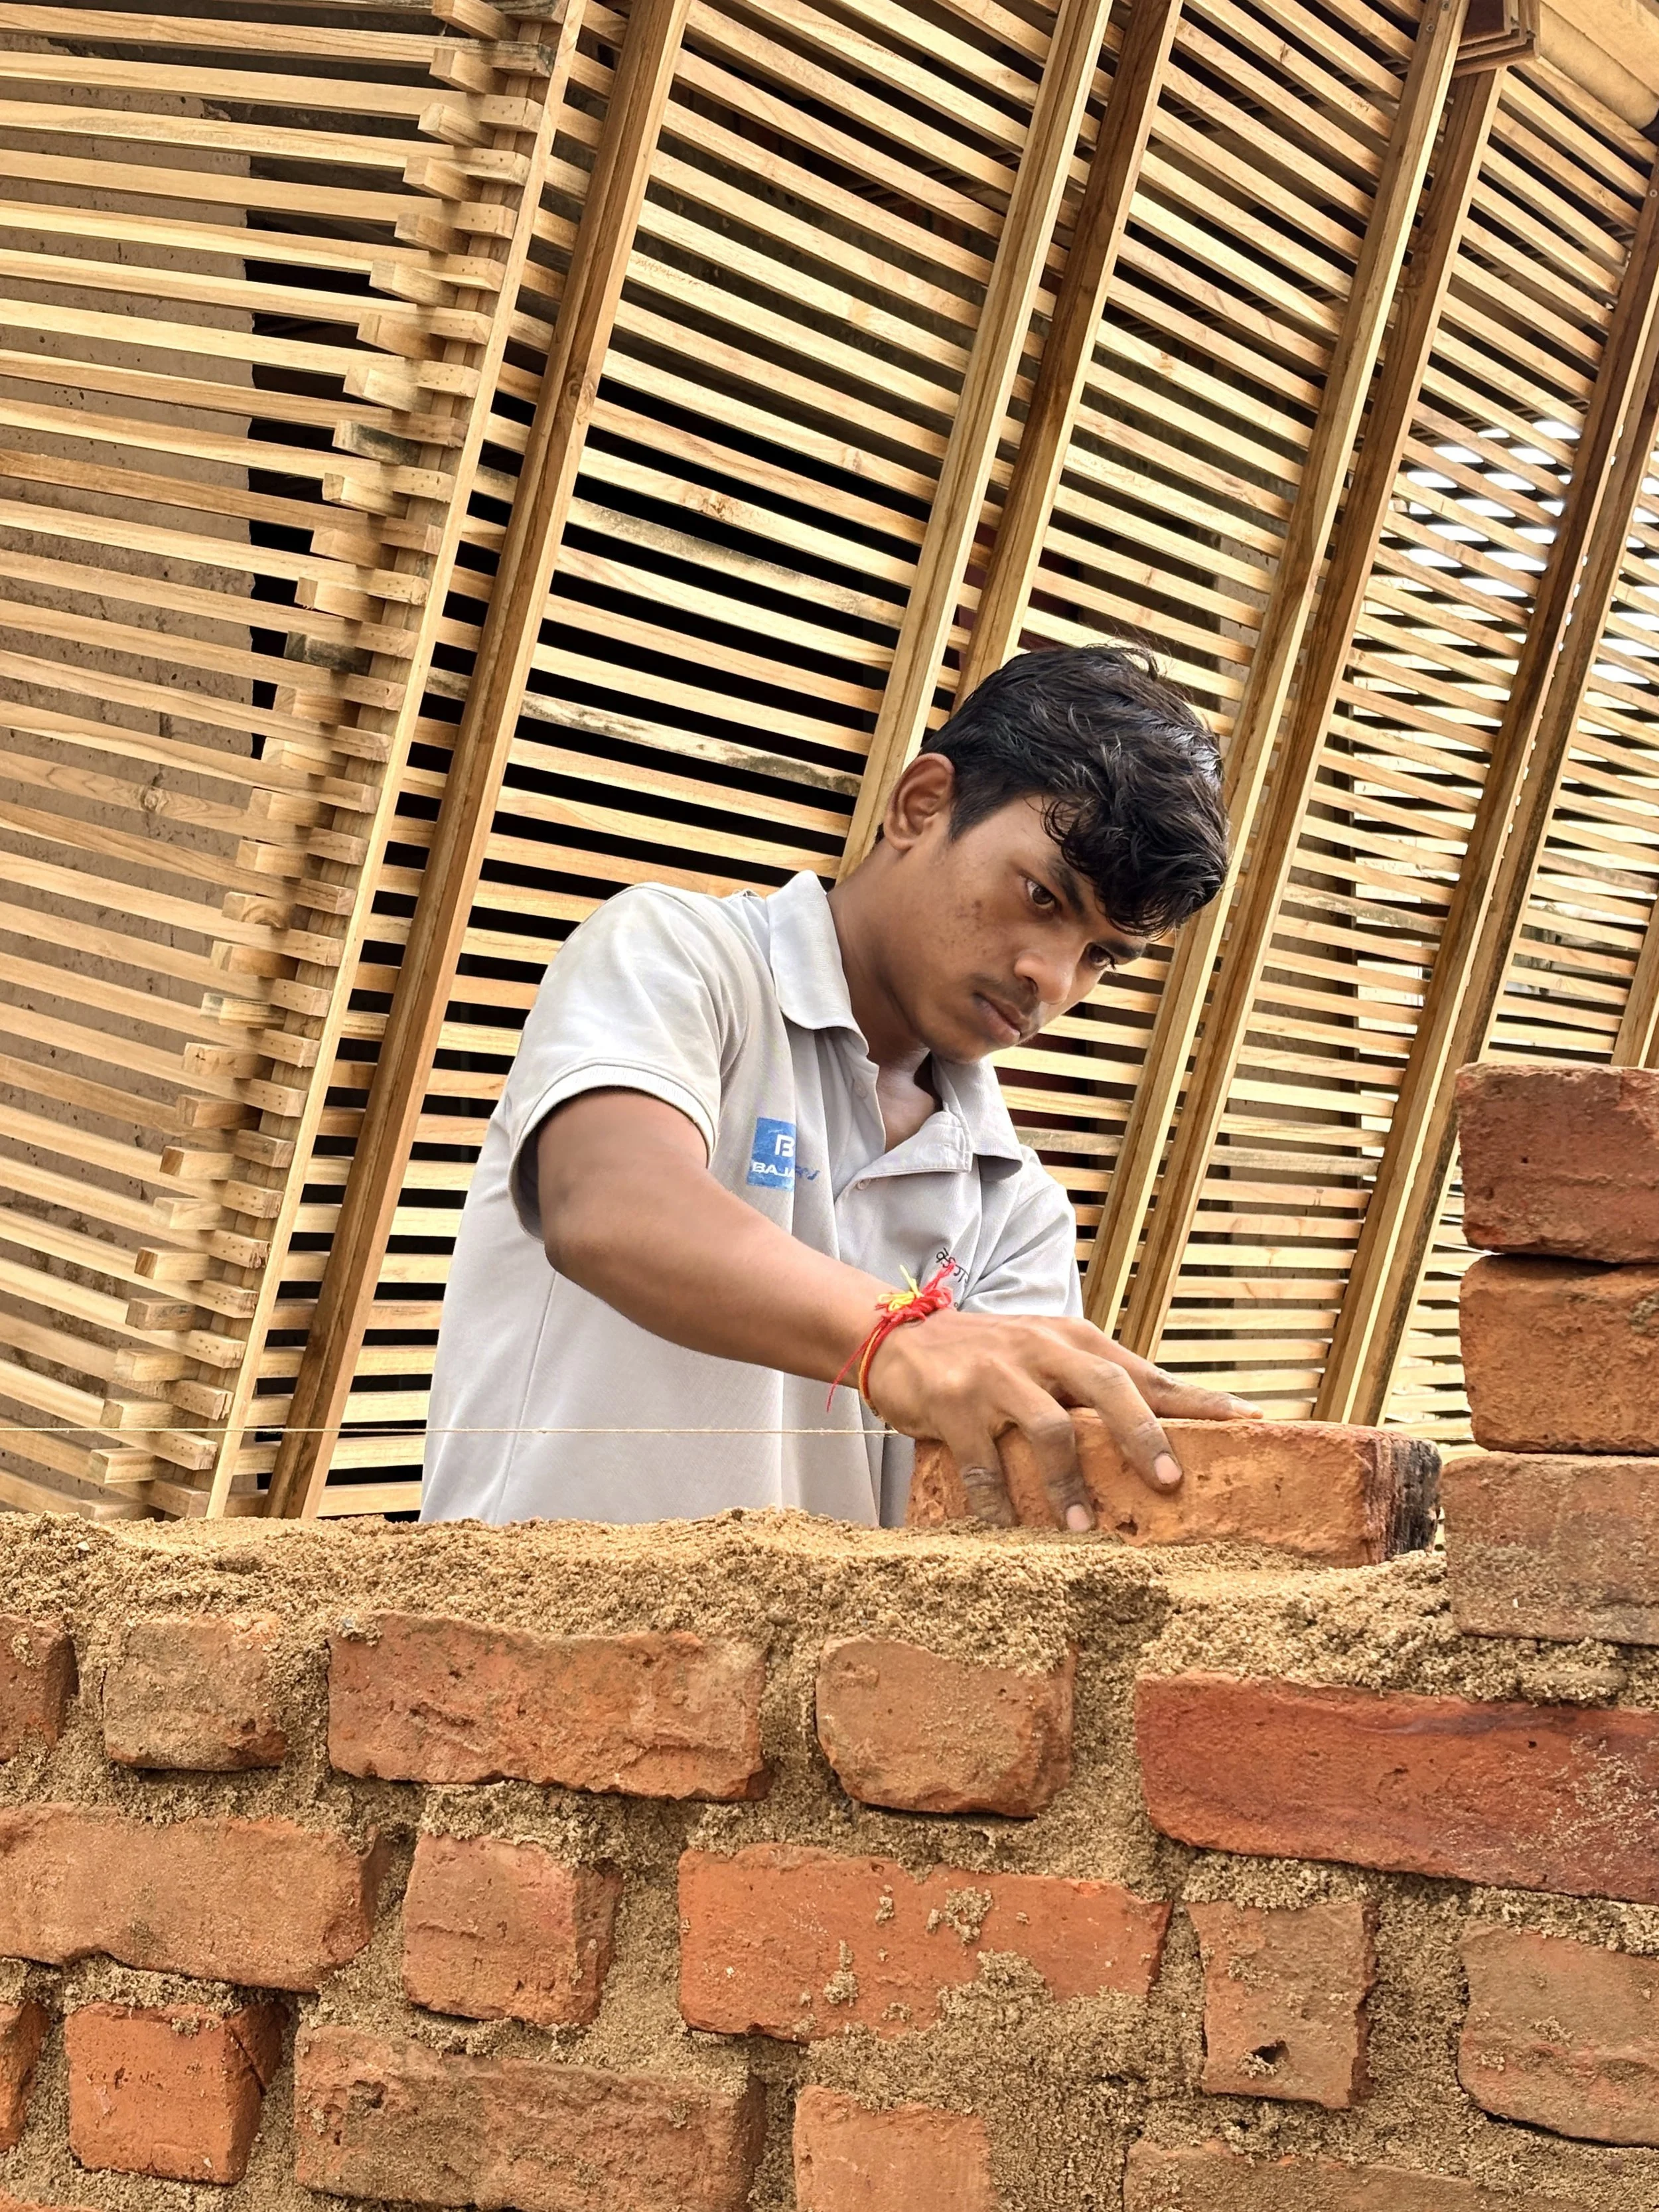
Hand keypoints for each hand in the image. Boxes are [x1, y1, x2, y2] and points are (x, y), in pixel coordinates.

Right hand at [864, 1310, 1258, 1529]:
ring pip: (1049, 1427)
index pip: (1144, 1372)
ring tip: (1081, 1528)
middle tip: (1169, 1481)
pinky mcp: (953, 1403)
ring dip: (1069, 1482)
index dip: (1197, 1399)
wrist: (900, 1338)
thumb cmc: (988, 1356)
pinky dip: (998, 1503)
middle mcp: (1040, 1350)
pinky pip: (983, 1464)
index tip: (1250, 1421)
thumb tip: (1164, 1429)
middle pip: (1106, 1386)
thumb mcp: (1046, 1355)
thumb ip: (1093, 1385)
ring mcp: (995, 1375)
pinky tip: (1007, 1531)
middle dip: (1142, 1434)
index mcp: (1072, 1340)